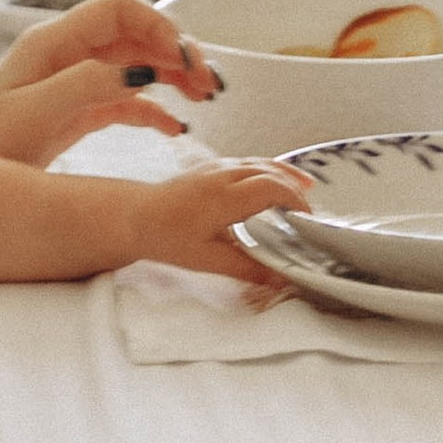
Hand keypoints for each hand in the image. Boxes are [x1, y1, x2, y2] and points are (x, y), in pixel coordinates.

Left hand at [0, 0, 222, 169]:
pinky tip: (175, 127)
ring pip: (138, 64)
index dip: (161, 25)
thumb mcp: (34, 114)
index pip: (121, 9)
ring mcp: (74, 82)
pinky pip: (127, 99)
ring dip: (175, 76)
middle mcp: (67, 54)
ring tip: (206, 98)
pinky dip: (155, 109)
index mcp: (53, 41)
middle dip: (178, 51)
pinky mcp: (78, 112)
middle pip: (137, 33)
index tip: (187, 59)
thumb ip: (86, 86)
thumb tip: (141, 70)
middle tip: (211, 83)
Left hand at [132, 161, 310, 287]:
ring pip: (259, 163)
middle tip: (309, 210)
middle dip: (294, 188)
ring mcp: (215, 168)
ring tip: (304, 188)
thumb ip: (247, 268)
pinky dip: (266, 170)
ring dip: (284, 175)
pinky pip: (246, 162)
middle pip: (270, 172)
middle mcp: (222, 176)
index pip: (271, 188)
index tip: (307, 218)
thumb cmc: (165, 237)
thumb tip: (279, 280)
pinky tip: (272, 181)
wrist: (133, 217)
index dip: (294, 200)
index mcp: (224, 197)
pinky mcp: (209, 167)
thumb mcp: (207, 260)